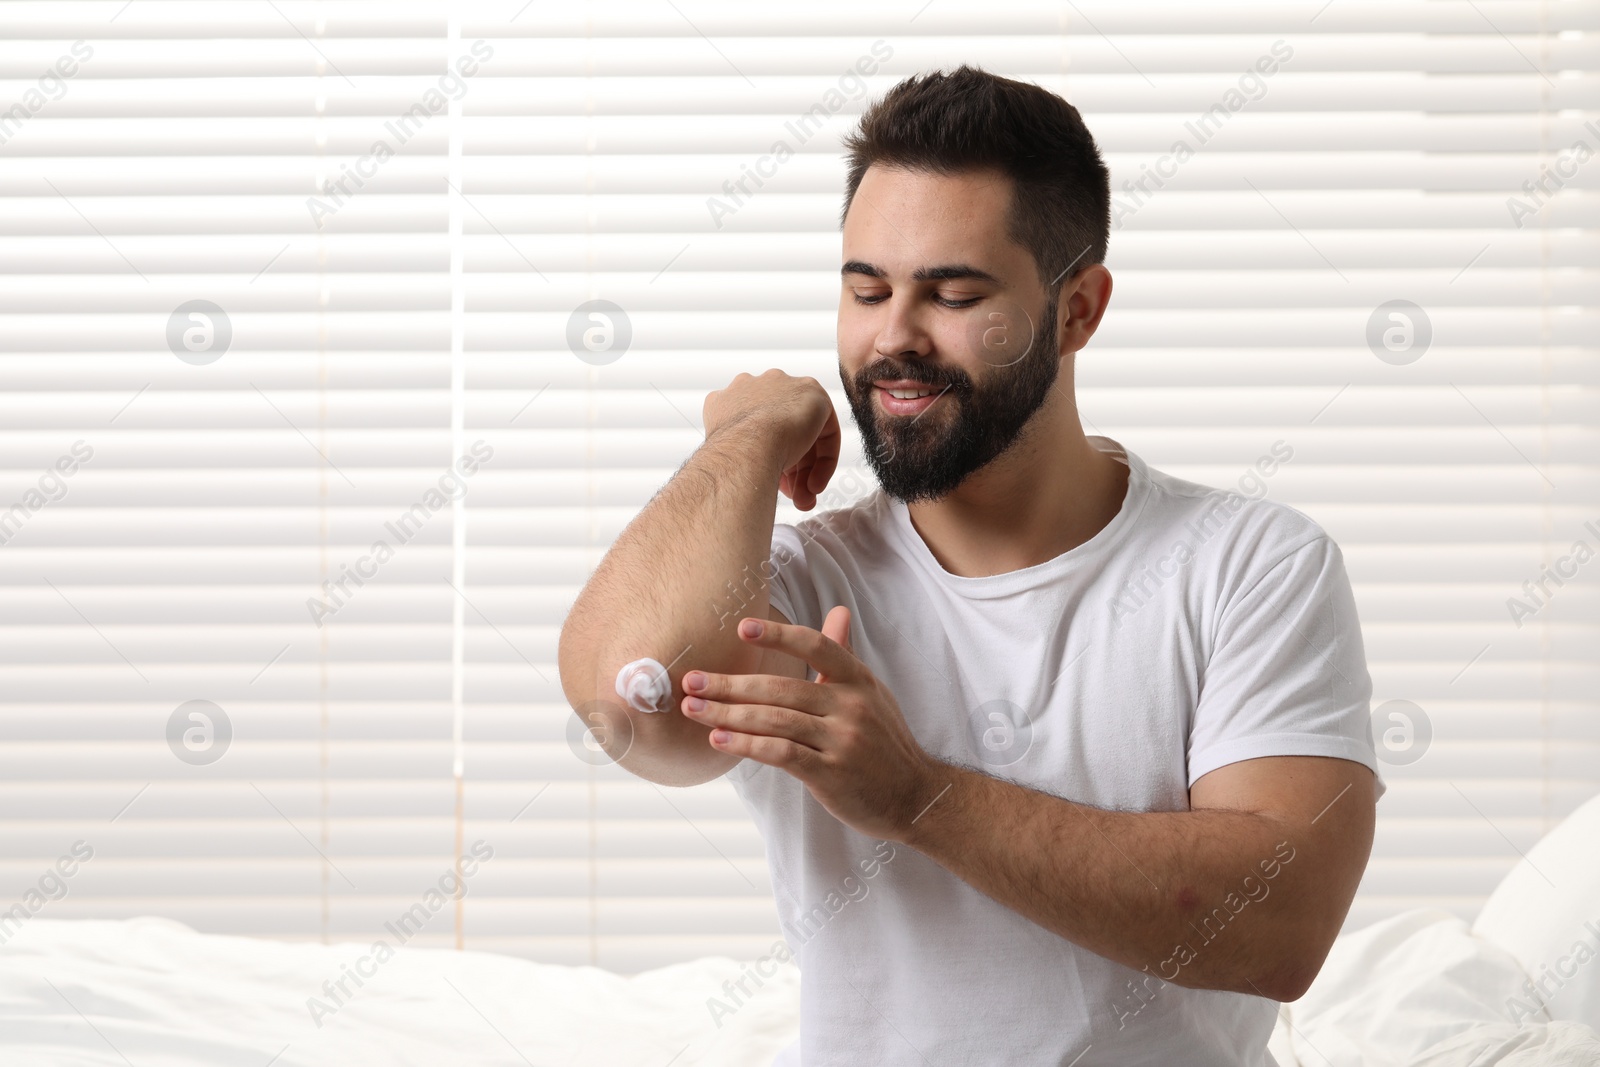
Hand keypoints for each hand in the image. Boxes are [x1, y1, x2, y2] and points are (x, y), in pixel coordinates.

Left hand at [678, 606, 947, 841]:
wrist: (917, 796)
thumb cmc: (884, 743)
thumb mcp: (871, 693)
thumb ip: (845, 655)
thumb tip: (838, 611)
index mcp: (858, 680)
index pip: (815, 646)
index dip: (778, 635)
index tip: (741, 627)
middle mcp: (851, 706)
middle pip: (781, 687)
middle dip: (731, 684)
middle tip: (692, 680)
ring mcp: (842, 740)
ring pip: (775, 720)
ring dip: (728, 714)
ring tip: (694, 710)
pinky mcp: (831, 774)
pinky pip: (781, 754)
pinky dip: (746, 745)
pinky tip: (719, 741)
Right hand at [702, 369, 840, 510]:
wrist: (744, 445)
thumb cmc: (728, 457)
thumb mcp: (726, 451)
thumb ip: (742, 451)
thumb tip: (755, 474)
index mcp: (730, 397)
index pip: (755, 430)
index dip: (765, 459)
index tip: (770, 484)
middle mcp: (756, 385)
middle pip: (780, 431)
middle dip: (789, 469)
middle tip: (792, 497)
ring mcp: (784, 386)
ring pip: (802, 435)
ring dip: (804, 471)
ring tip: (803, 500)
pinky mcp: (813, 393)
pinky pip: (824, 430)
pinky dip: (823, 460)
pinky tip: (813, 485)